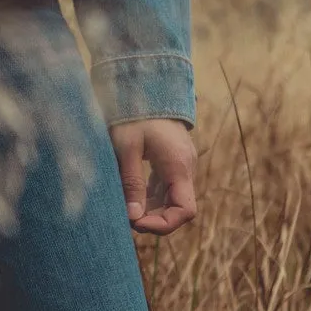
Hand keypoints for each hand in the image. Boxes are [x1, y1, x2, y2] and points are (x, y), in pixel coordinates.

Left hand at [111, 119, 197, 235]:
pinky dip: (151, 198)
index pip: (185, 210)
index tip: (136, 224)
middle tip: (126, 219)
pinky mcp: (172, 160)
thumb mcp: (127, 148)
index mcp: (178, 166)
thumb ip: (132, 182)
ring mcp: (181, 164)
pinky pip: (166, 187)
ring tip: (125, 210)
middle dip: (155, 220)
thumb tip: (133, 218)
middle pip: (179, 208)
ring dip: (152, 210)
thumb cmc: (134, 114)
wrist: (145, 85)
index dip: (164, 225)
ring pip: (172, 199)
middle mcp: (185, 168)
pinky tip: (131, 198)